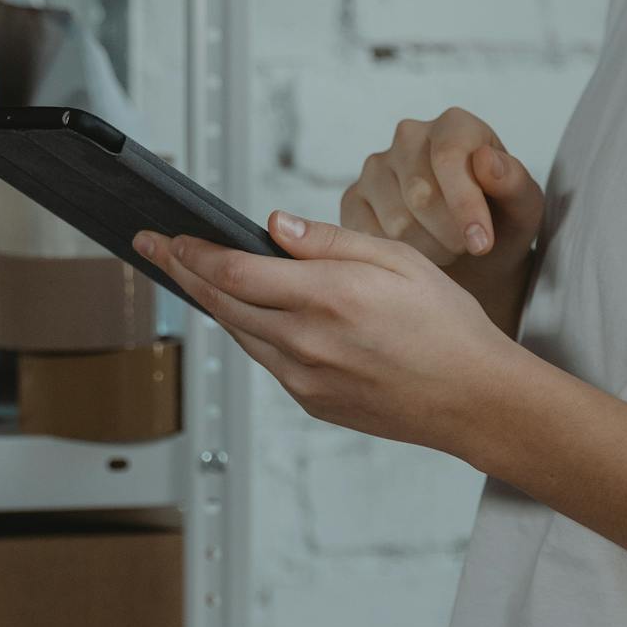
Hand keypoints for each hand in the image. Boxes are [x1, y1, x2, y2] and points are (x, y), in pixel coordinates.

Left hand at [130, 208, 519, 455]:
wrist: (475, 400)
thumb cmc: (448, 325)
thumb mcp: (399, 260)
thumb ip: (330, 241)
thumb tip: (273, 225)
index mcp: (328, 296)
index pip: (233, 270)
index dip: (192, 252)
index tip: (167, 236)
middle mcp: (306, 341)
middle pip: (221, 302)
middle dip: (180, 271)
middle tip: (151, 248)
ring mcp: (305, 378)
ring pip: (239, 332)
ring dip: (211, 302)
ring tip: (190, 275)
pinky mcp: (312, 402)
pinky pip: (266, 359)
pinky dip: (249, 331)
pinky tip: (248, 313)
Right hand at [340, 108, 544, 327]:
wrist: (475, 253)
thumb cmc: (502, 222)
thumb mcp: (524, 207)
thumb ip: (514, 182)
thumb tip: (485, 160)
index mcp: (454, 125)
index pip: (449, 157)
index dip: (465, 205)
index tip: (481, 244)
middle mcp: (409, 136)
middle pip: (420, 193)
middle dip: (450, 234)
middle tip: (467, 247)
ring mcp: (376, 167)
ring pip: (395, 220)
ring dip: (428, 249)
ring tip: (448, 250)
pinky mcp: (354, 198)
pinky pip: (367, 235)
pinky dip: (397, 254)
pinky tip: (419, 252)